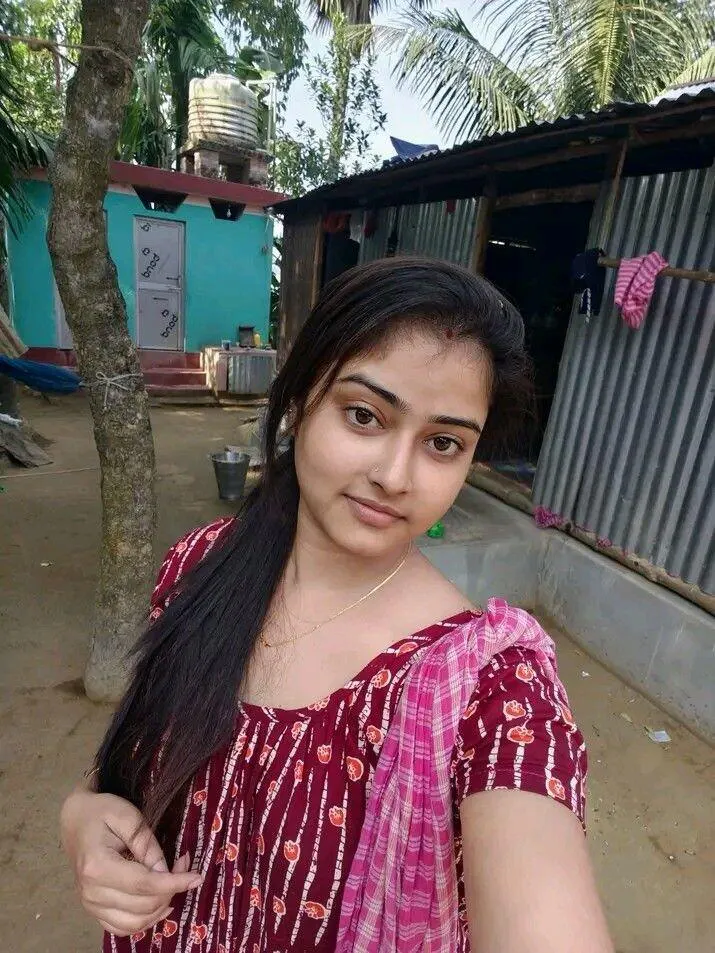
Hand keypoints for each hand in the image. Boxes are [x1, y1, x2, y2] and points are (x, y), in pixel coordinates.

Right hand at [60, 786, 202, 935]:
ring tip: (174, 883)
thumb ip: (148, 846)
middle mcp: (91, 892)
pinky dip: (145, 920)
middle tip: (185, 866)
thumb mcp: (128, 817)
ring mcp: (90, 904)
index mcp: (98, 866)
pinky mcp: (93, 910)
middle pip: (142, 906)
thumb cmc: (102, 812)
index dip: (174, 883)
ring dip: (161, 908)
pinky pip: (123, 928)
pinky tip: (160, 904)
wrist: (75, 820)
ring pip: (135, 923)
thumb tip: (166, 873)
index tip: (197, 876)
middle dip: (171, 890)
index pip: (144, 884)